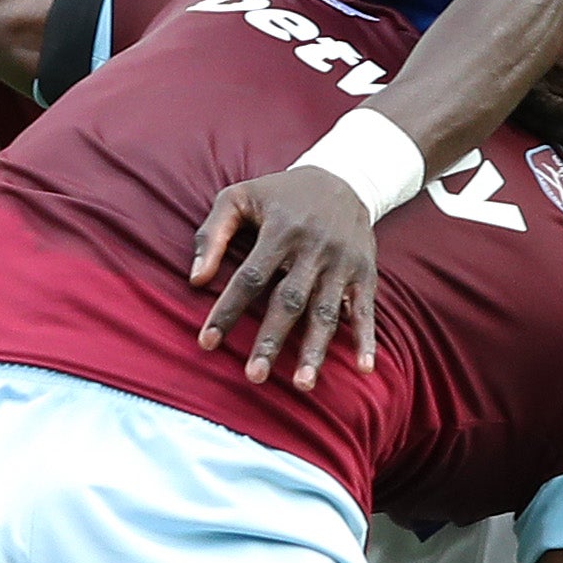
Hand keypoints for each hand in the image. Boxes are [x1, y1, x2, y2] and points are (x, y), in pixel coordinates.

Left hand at [187, 166, 380, 388]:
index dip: (228, 310)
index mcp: (280, 230)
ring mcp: (341, 263)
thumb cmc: (280, 194)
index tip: (207, 342)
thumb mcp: (239, 196)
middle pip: (290, 300)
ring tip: (302, 384)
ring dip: (315, 349)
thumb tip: (195, 279)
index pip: (250, 277)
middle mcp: (313, 249)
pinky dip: (367, 339)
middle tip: (254, 376)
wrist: (344, 178)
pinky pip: (366, 309)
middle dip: (272, 340)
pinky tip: (364, 368)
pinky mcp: (364, 272)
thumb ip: (212, 234)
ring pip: (326, 311)